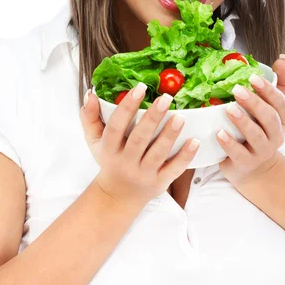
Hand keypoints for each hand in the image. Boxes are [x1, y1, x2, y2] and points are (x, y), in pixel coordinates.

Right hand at [79, 84, 199, 206]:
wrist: (117, 197)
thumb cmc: (109, 160)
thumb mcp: (94, 141)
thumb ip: (90, 117)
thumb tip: (91, 94)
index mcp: (109, 149)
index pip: (116, 126)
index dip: (127, 107)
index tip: (140, 88)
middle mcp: (125, 163)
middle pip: (139, 139)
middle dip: (152, 118)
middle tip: (166, 98)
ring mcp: (143, 174)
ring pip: (157, 154)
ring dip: (169, 135)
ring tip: (181, 117)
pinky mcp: (159, 183)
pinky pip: (174, 170)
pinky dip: (185, 156)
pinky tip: (194, 141)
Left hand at [217, 55, 284, 188]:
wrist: (254, 168)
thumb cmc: (261, 130)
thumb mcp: (272, 108)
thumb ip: (279, 83)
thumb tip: (283, 58)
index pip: (281, 104)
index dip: (268, 90)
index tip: (253, 77)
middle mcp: (276, 137)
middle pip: (269, 118)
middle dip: (255, 102)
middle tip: (237, 89)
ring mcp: (262, 152)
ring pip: (256, 136)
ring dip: (242, 121)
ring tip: (229, 108)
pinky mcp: (245, 163)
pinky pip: (239, 153)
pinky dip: (229, 143)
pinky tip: (219, 133)